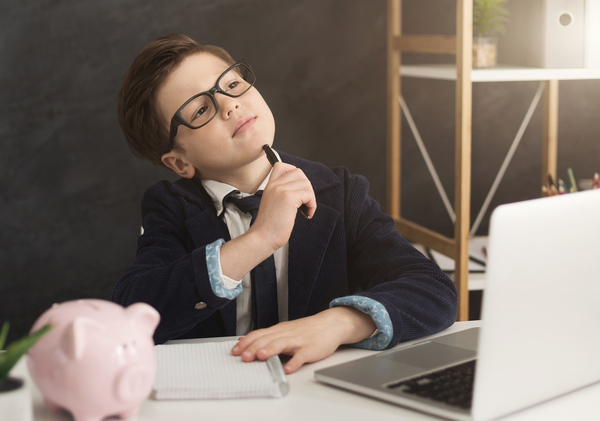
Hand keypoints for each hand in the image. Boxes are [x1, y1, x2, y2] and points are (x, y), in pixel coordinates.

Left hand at [231, 307, 375, 373]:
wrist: (330, 324)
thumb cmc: (306, 329)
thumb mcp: (284, 330)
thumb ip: (266, 336)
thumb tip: (245, 341)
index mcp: (279, 330)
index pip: (259, 334)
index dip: (246, 342)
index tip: (235, 351)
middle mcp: (286, 334)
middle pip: (268, 339)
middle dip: (254, 348)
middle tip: (244, 357)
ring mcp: (299, 341)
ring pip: (282, 344)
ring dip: (271, 350)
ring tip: (261, 357)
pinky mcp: (311, 348)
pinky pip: (302, 355)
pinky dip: (295, 362)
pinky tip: (289, 368)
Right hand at [250, 162, 316, 251]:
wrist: (262, 237)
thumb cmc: (268, 226)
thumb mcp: (272, 204)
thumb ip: (282, 194)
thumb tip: (301, 190)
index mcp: (270, 186)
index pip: (282, 166)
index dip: (294, 174)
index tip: (297, 189)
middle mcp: (275, 185)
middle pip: (299, 172)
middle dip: (306, 187)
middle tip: (304, 201)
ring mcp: (281, 190)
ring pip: (306, 183)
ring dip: (310, 198)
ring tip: (305, 209)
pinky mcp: (289, 198)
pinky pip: (308, 194)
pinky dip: (312, 205)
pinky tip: (306, 214)